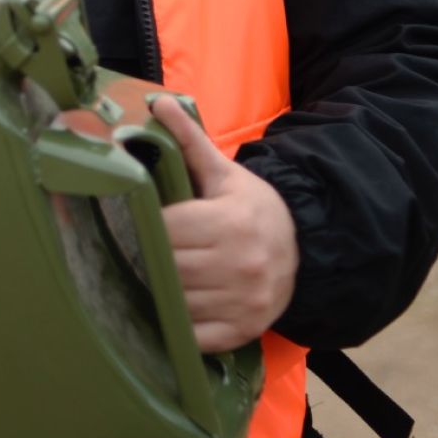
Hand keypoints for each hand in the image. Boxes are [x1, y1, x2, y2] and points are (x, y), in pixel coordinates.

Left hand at [153, 96, 299, 352]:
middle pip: (169, 266)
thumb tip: (157, 103)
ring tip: (149, 276)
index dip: (147, 226)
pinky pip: (193, 335)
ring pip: (177, 302)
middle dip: (148, 258)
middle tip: (134, 251)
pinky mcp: (242, 332)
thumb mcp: (224, 173)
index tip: (136, 223)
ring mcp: (244, 302)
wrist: (302, 250)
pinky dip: (177, 325)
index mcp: (232, 222)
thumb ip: (189, 140)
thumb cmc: (252, 208)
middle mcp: (242, 265)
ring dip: (158, 291)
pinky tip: (171, 307)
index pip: (168, 229)